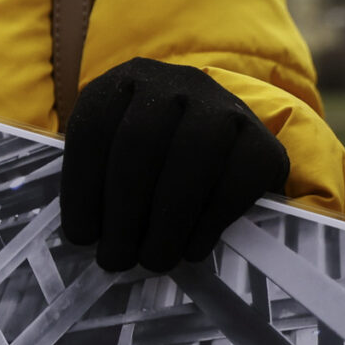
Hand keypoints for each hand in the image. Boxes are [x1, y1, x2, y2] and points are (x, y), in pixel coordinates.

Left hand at [62, 59, 291, 273]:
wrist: (226, 148)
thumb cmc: (154, 161)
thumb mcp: (116, 157)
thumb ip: (101, 186)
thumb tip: (90, 240)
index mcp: (125, 83)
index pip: (93, 130)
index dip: (82, 189)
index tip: (80, 237)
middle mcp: (176, 84)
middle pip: (139, 143)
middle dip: (123, 211)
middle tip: (115, 259)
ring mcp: (224, 106)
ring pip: (191, 160)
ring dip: (166, 222)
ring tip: (152, 261)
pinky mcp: (264, 141)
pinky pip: (235, 184)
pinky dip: (209, 224)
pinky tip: (190, 250)